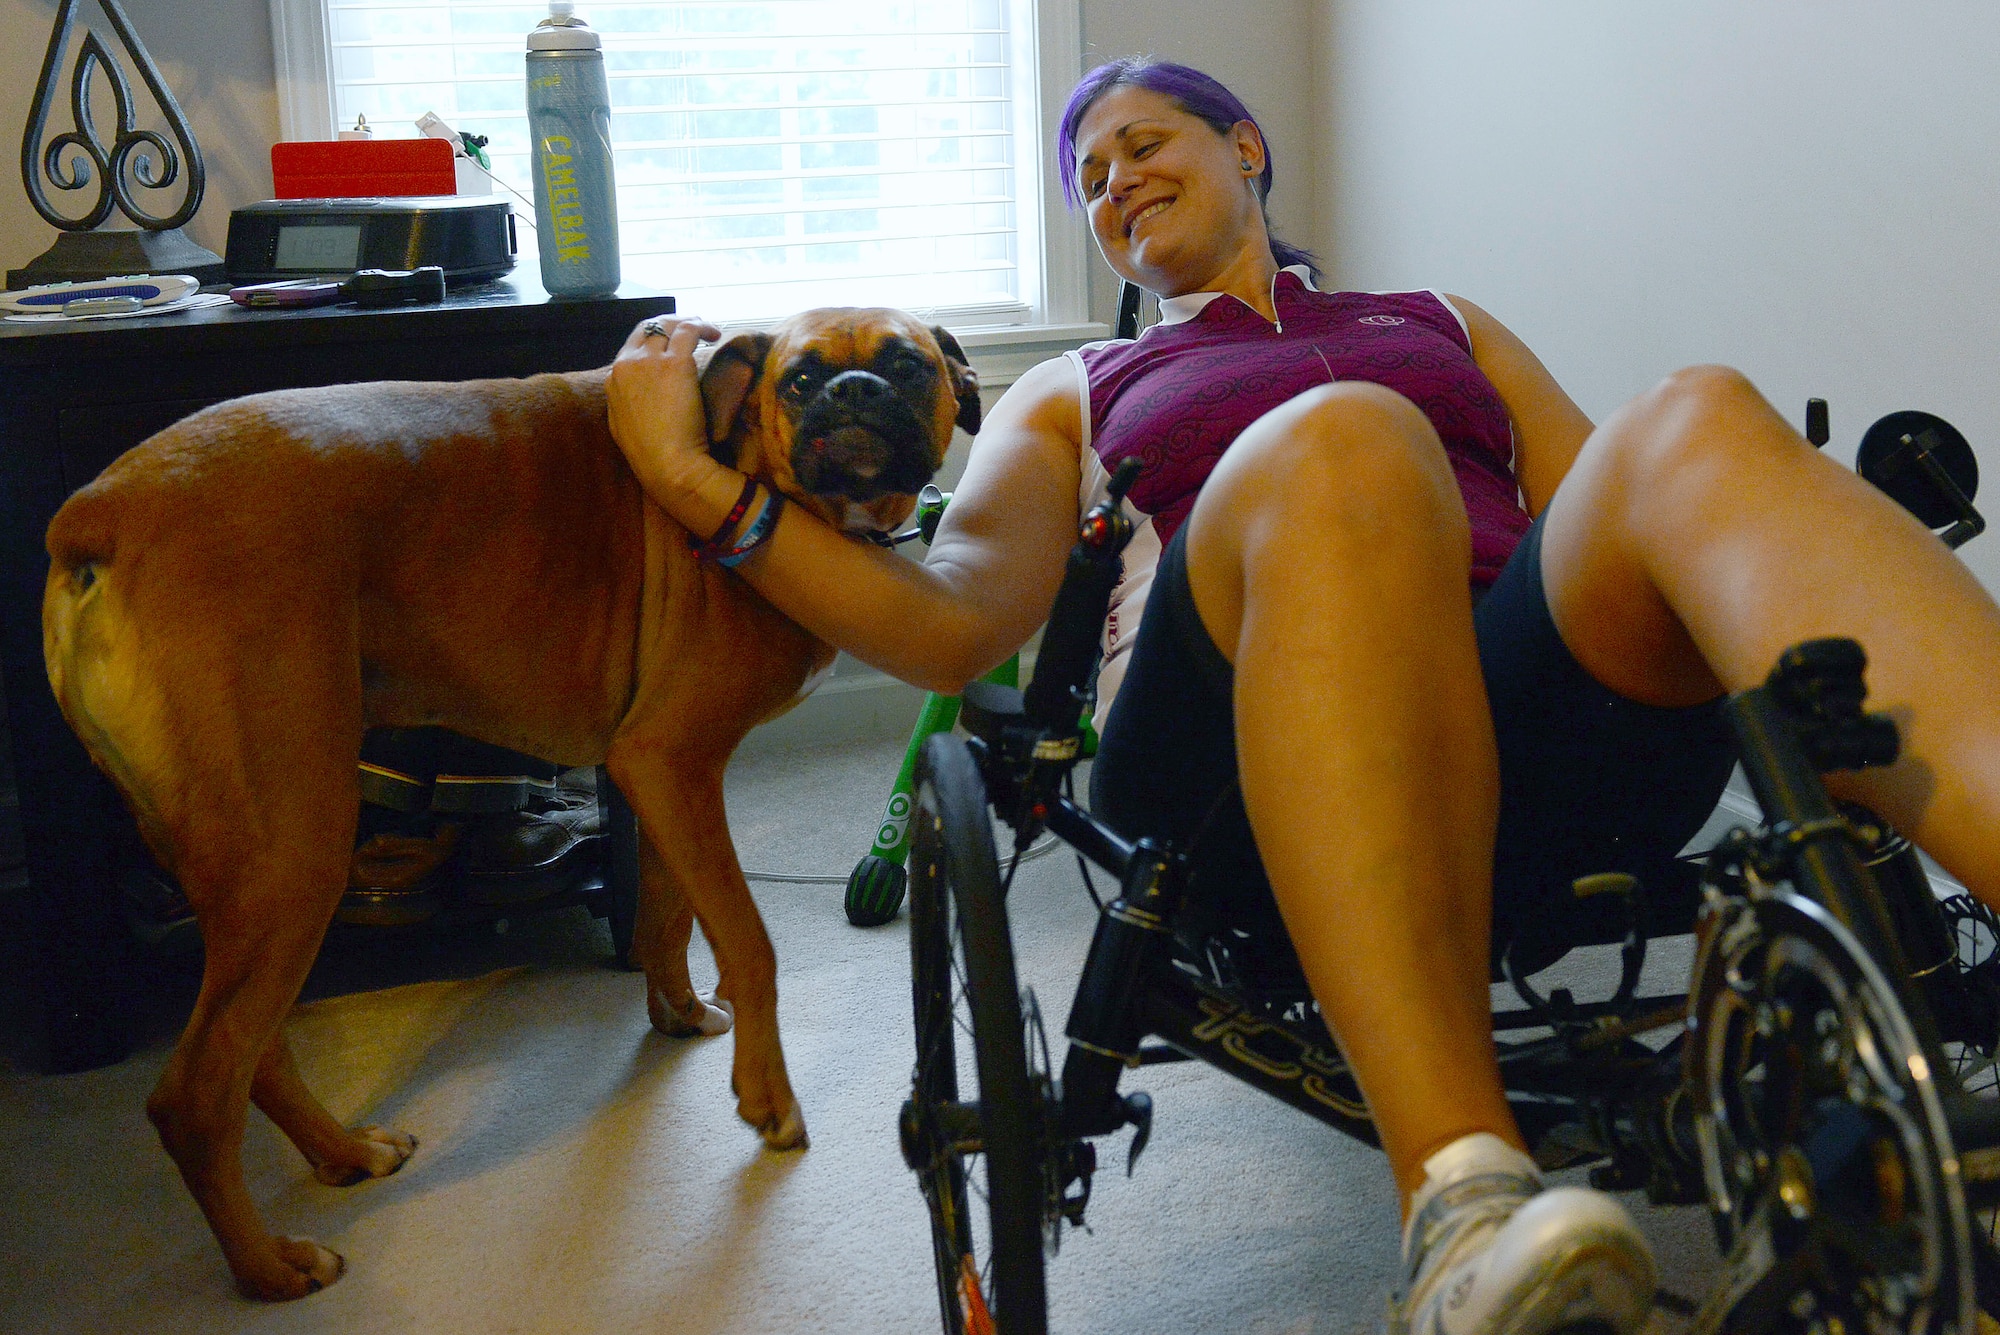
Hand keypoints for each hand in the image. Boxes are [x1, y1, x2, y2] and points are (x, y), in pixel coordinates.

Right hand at [606, 314, 724, 504]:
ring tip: (707, 329)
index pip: (631, 345)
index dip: (653, 340)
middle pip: (648, 328)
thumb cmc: (649, 456)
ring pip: (668, 324)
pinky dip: (702, 326)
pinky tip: (714, 334)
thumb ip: (622, 402)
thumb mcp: (622, 427)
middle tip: (690, 328)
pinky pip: (688, 330)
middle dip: (669, 323)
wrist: (667, 465)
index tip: (670, 344)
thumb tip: (629, 393)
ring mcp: (650, 361)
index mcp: (613, 380)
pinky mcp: (676, 363)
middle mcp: (628, 364)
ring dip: (689, 322)